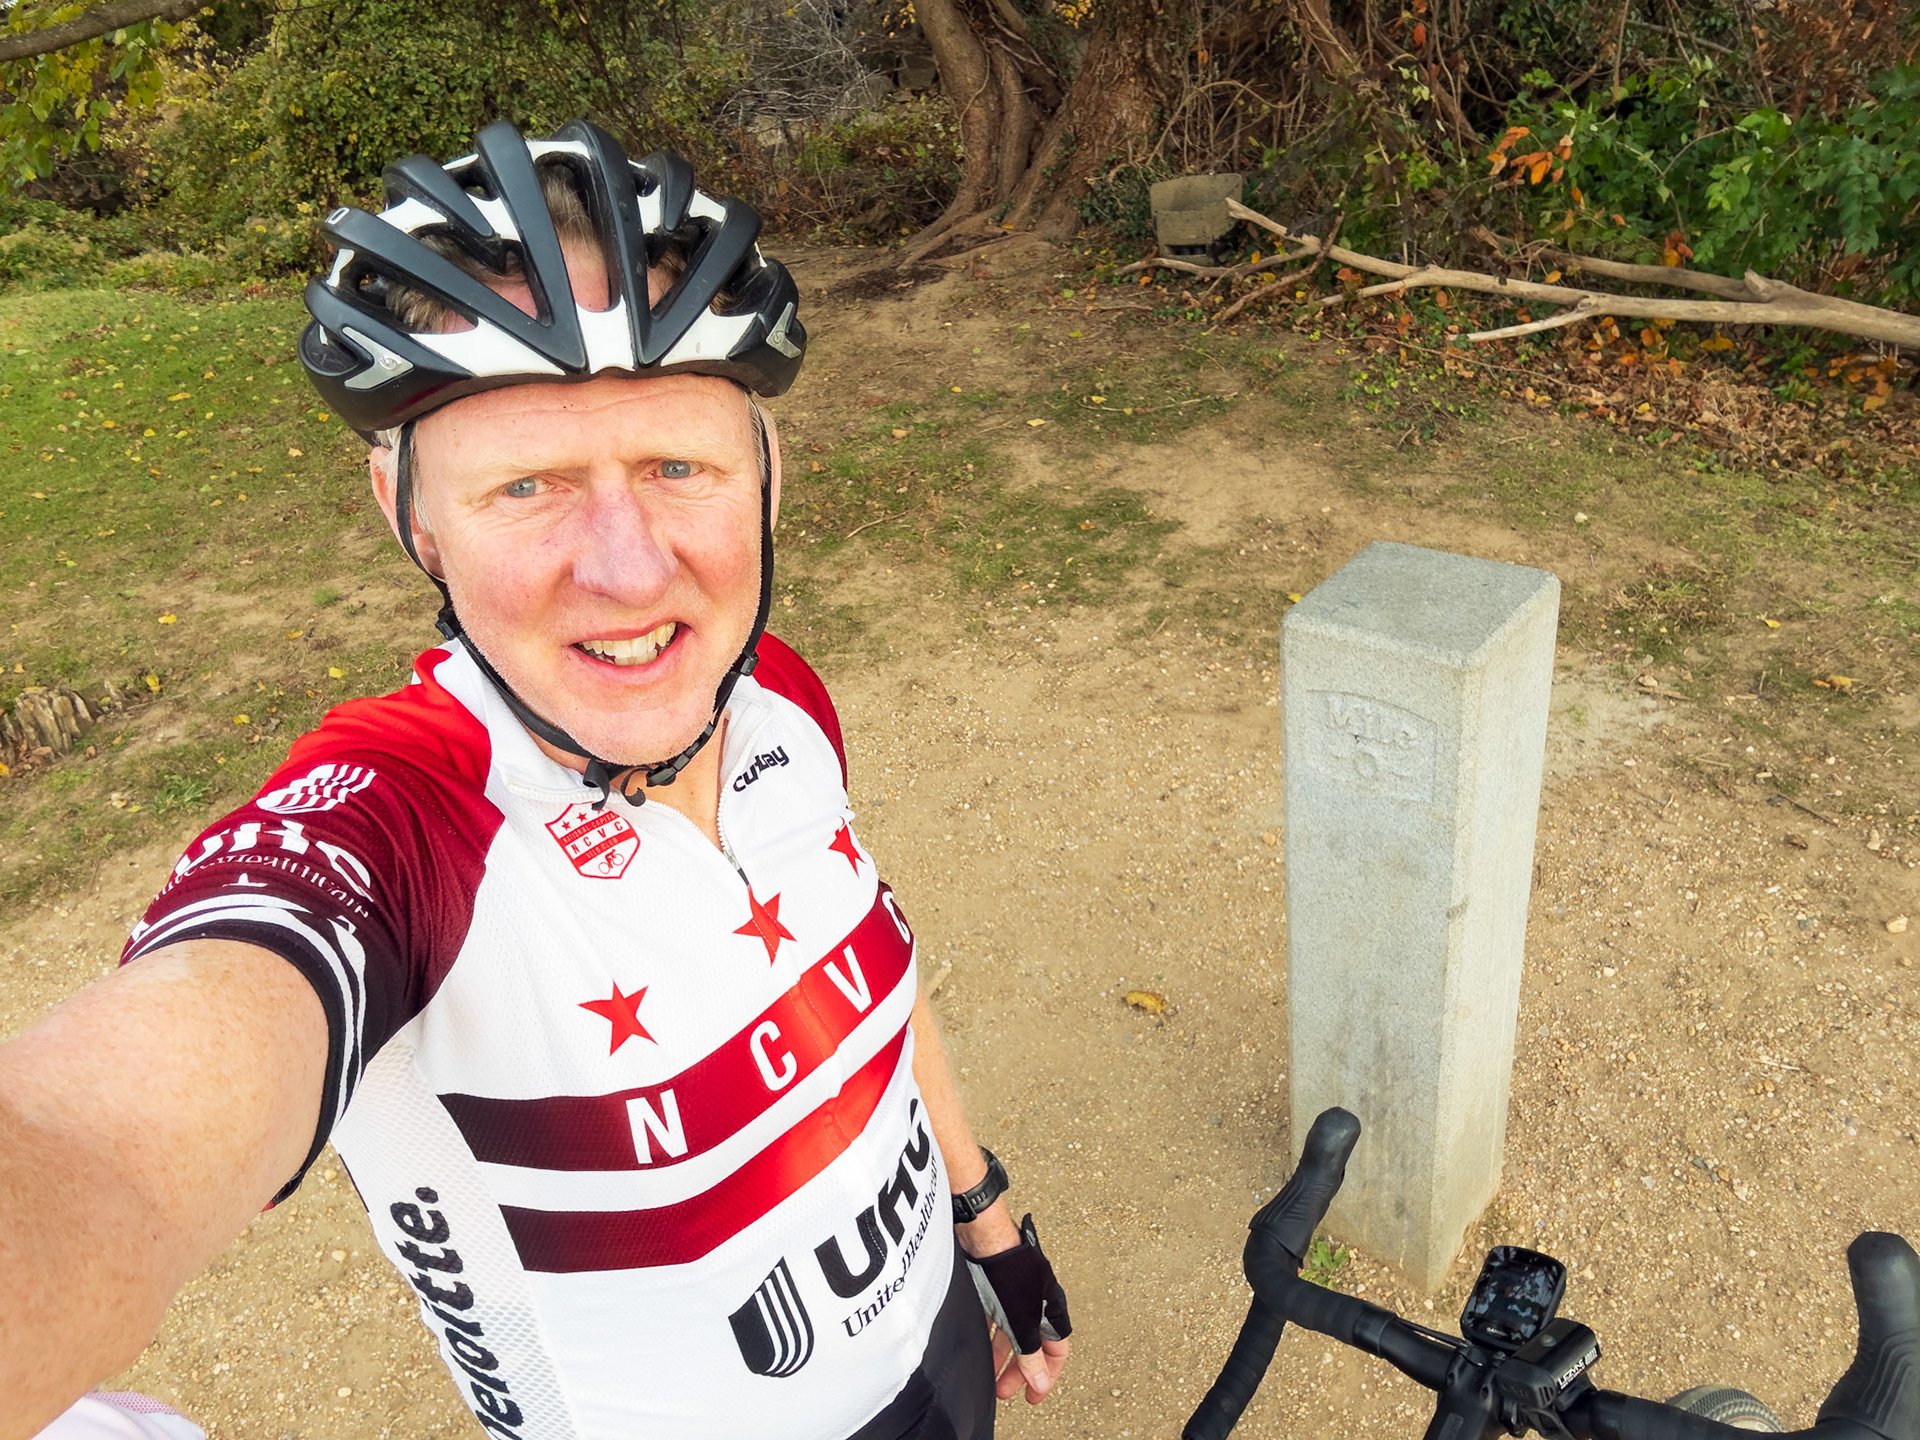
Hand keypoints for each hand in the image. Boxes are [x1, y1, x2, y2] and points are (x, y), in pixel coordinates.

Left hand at [963, 1210, 1072, 1405]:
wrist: (984, 1238)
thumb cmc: (1011, 1271)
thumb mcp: (1022, 1322)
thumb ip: (1030, 1354)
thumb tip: (1040, 1382)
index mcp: (1051, 1309)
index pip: (1058, 1350)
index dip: (1048, 1375)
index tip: (1034, 1395)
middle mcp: (1036, 1303)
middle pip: (1033, 1345)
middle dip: (1021, 1372)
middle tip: (1006, 1391)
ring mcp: (1014, 1295)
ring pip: (1012, 1334)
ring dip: (1002, 1358)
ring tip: (989, 1377)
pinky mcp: (994, 1289)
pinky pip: (996, 1321)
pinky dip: (990, 1338)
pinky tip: (979, 1349)